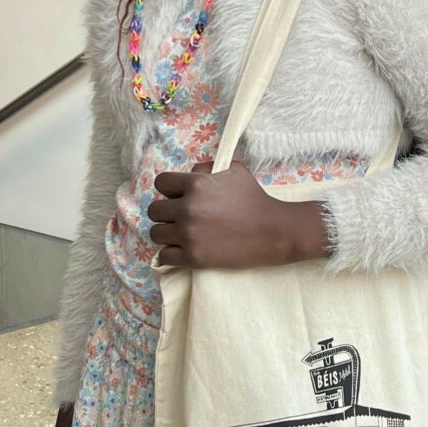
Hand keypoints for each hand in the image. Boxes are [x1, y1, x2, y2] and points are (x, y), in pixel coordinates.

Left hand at [147, 161, 328, 269]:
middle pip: (154, 211)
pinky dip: (171, 254)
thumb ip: (207, 169)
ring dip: (167, 233)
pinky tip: (182, 250)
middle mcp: (188, 208)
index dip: (168, 190)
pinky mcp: (194, 257)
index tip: (177, 197)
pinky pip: (164, 256)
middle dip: (166, 213)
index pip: (161, 183)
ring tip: (180, 235)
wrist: (273, 231)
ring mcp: (189, 234)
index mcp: (195, 184)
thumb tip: (189, 174)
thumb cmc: (256, 199)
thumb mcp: (234, 171)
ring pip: (156, 233)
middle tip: (179, 218)